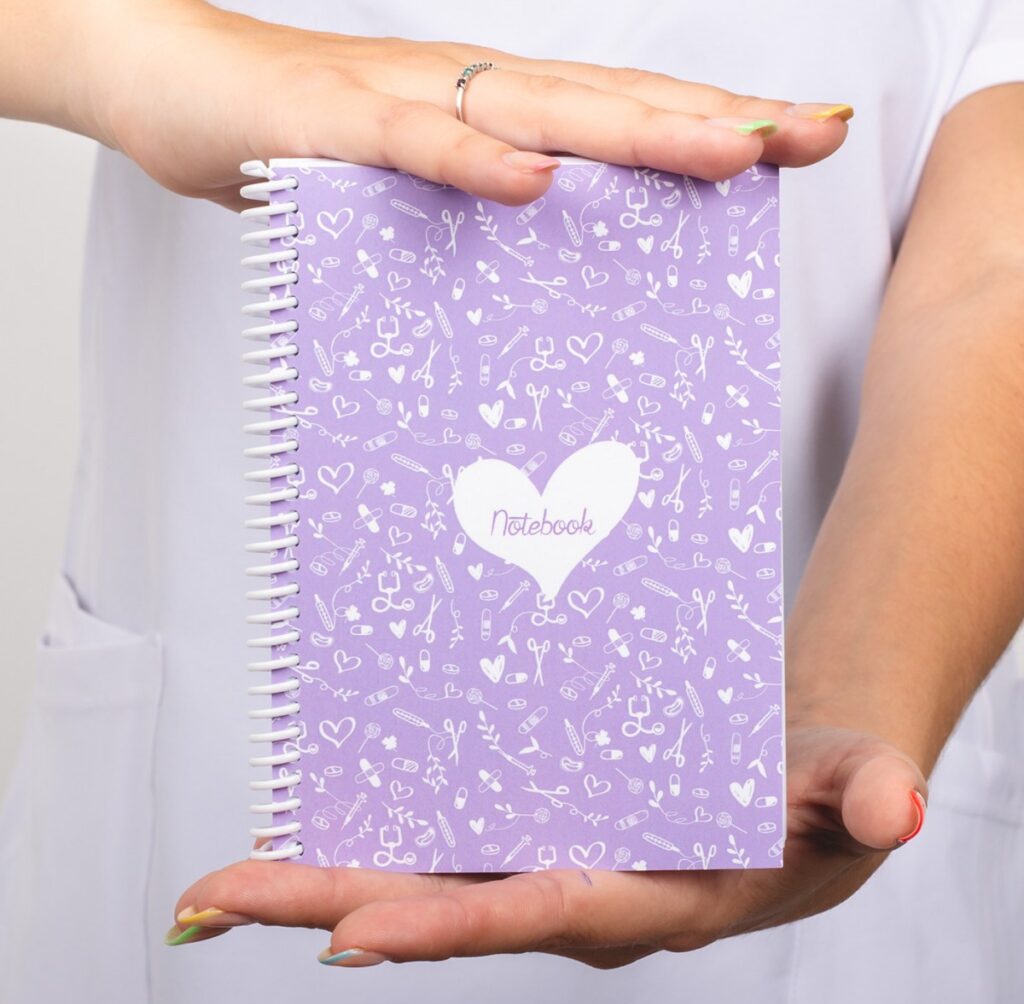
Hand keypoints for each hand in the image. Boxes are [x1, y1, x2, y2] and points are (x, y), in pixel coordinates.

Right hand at [56, 0, 852, 208]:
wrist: (174, 81)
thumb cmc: (295, 140)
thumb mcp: (407, 189)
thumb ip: (473, 218)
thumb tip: (537, 258)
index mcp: (494, 112)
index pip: (624, 116)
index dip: (714, 123)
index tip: (801, 140)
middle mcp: (471, 94)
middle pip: (613, 105)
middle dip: (718, 121)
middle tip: (812, 135)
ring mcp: (407, 100)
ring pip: (539, 112)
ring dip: (638, 130)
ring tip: (731, 150)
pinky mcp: (334, 123)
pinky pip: (413, 142)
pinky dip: (471, 160)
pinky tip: (532, 181)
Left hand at [166, 723, 926, 968]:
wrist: (796, 791)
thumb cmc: (817, 795)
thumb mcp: (851, 787)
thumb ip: (865, 792)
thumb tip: (894, 808)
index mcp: (650, 899)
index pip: (538, 916)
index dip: (450, 927)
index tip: (354, 936)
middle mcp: (578, 894)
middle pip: (441, 908)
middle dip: (327, 907)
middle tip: (213, 900)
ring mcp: (548, 865)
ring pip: (424, 879)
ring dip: (324, 877)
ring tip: (224, 879)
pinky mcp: (537, 834)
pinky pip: (445, 845)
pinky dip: (375, 842)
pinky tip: (315, 825)